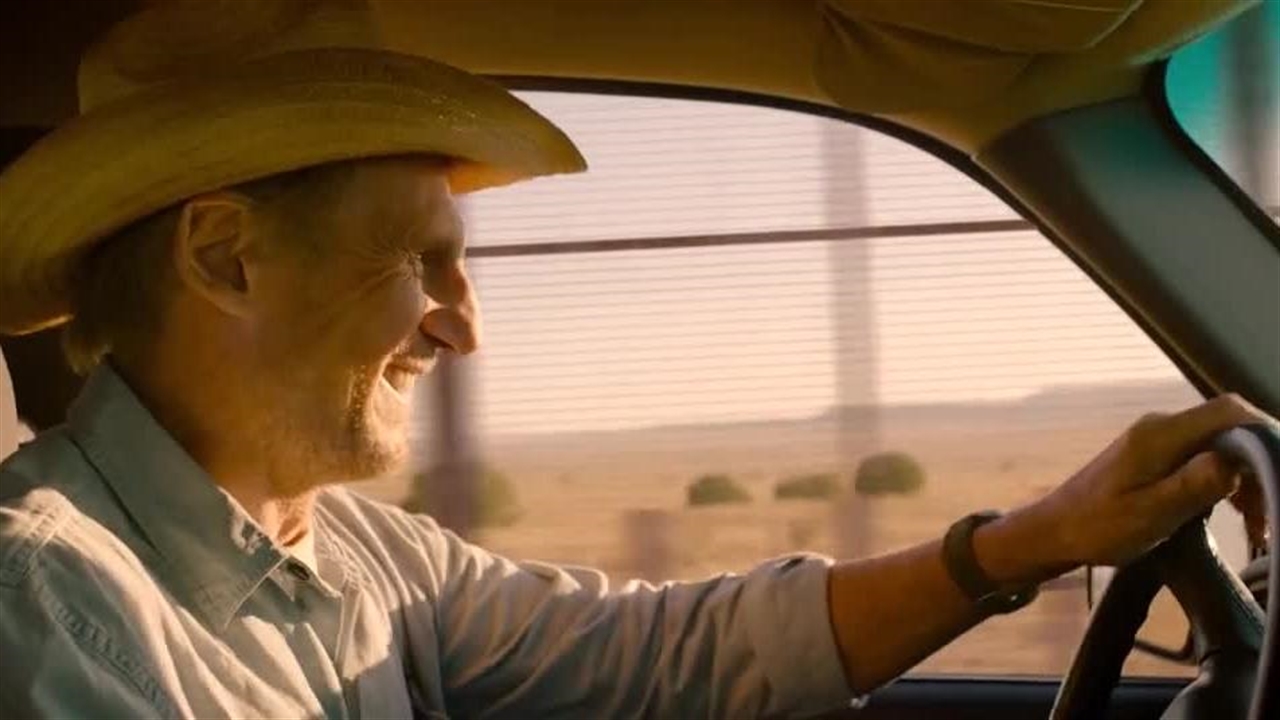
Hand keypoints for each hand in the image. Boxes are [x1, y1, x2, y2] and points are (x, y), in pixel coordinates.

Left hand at [1032, 394, 1274, 568]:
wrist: (1055, 531)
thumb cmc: (1097, 527)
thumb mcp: (1149, 514)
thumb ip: (1192, 486)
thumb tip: (1235, 461)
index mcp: (1160, 436)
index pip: (1227, 411)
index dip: (1264, 432)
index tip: (1279, 472)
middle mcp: (1161, 428)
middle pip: (1229, 427)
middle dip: (1258, 464)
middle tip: (1266, 512)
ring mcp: (1158, 441)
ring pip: (1220, 445)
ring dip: (1245, 478)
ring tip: (1254, 522)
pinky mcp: (1156, 456)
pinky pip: (1204, 457)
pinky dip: (1226, 481)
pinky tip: (1235, 512)